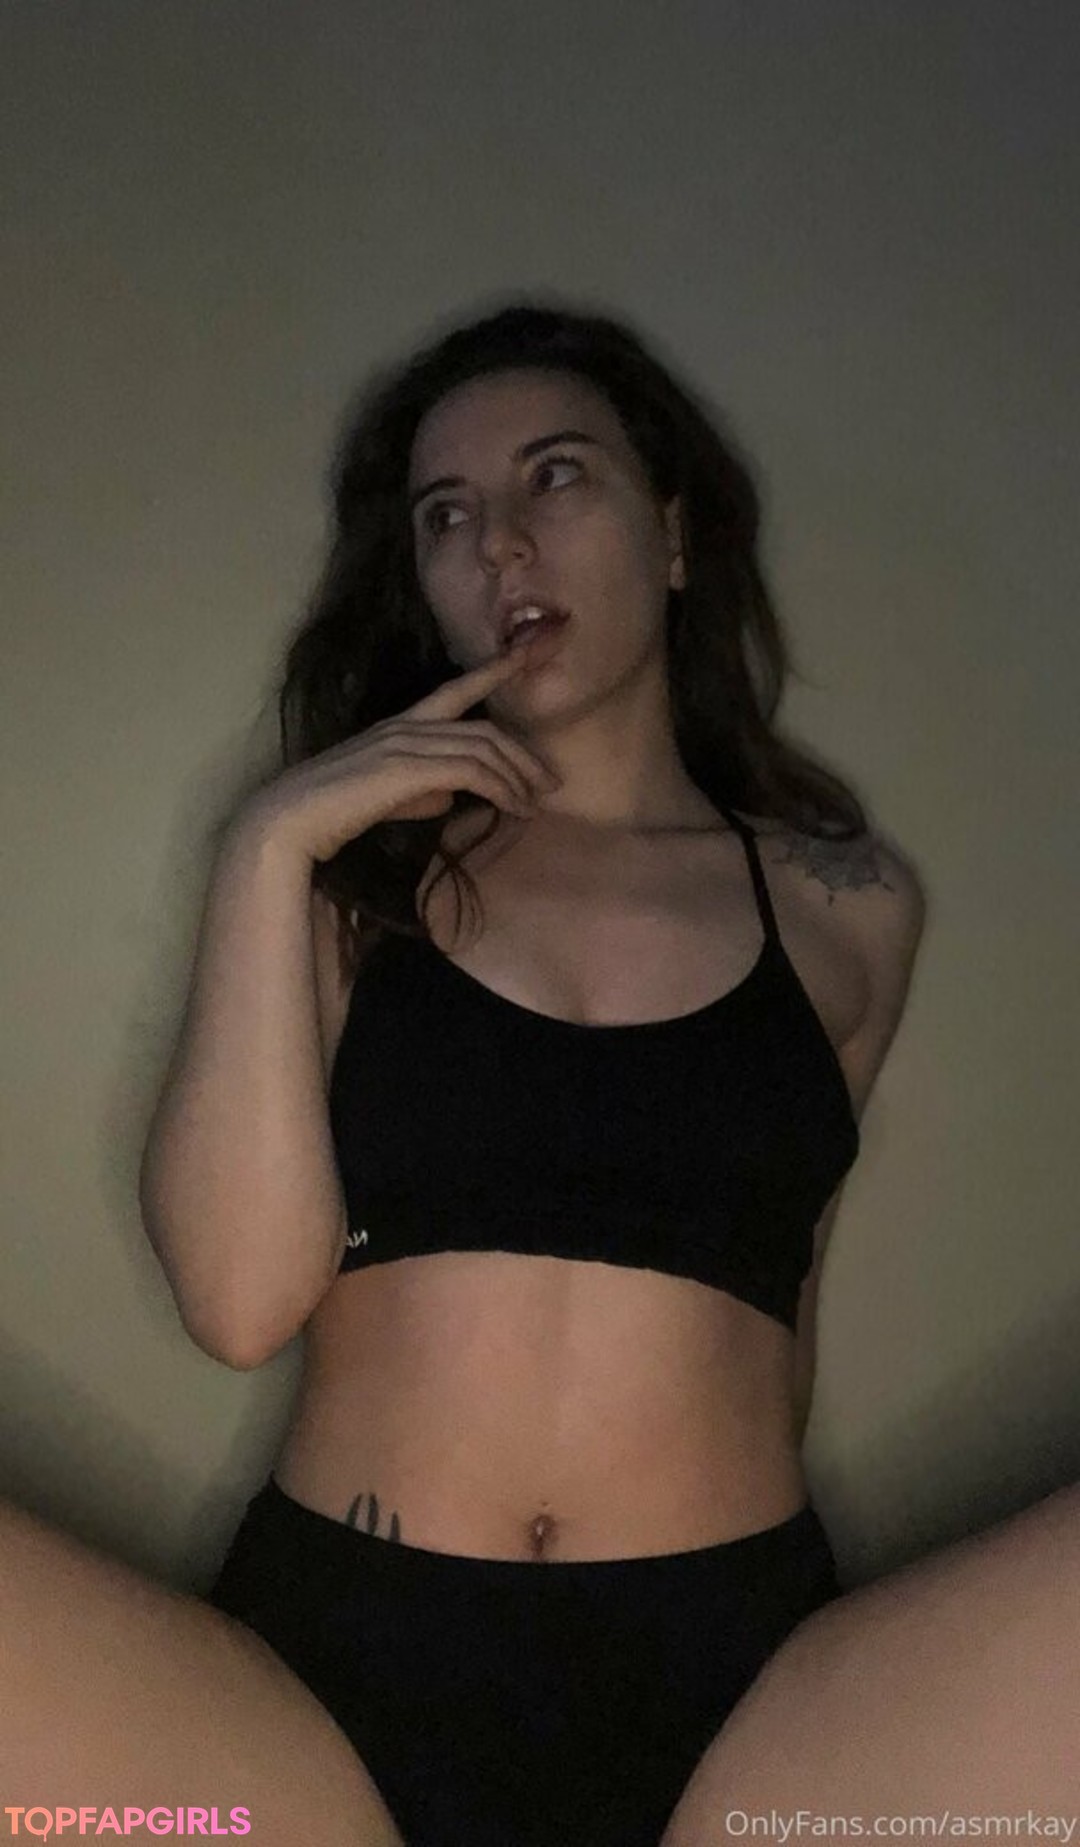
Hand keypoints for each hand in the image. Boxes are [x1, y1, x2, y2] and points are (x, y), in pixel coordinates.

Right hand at [238, 637, 561, 863]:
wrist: (292, 820)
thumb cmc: (334, 813)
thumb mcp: (387, 798)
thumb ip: (420, 792)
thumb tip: (451, 797)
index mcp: (401, 726)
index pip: (457, 689)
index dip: (495, 670)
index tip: (529, 655)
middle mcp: (408, 726)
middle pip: (484, 729)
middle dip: (524, 753)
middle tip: (551, 781)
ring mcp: (407, 743)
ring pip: (484, 749)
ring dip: (518, 778)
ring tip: (536, 804)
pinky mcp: (409, 767)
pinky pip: (473, 772)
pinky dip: (501, 790)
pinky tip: (514, 808)